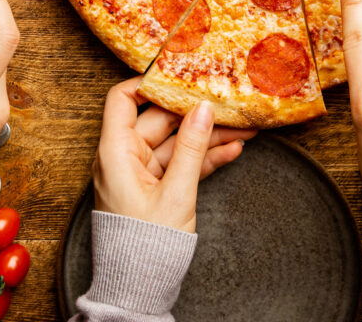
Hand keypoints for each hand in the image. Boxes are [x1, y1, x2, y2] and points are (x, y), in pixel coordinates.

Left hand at [92, 78, 254, 232]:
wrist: (139, 288)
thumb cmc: (144, 246)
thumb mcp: (176, 193)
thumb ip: (191, 148)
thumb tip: (203, 109)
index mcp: (116, 151)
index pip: (124, 99)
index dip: (149, 82)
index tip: (180, 73)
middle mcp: (125, 157)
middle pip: (159, 120)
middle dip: (195, 112)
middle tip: (227, 100)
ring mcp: (142, 173)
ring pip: (177, 143)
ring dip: (209, 136)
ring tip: (245, 126)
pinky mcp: (156, 189)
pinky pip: (181, 164)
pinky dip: (204, 157)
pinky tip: (233, 149)